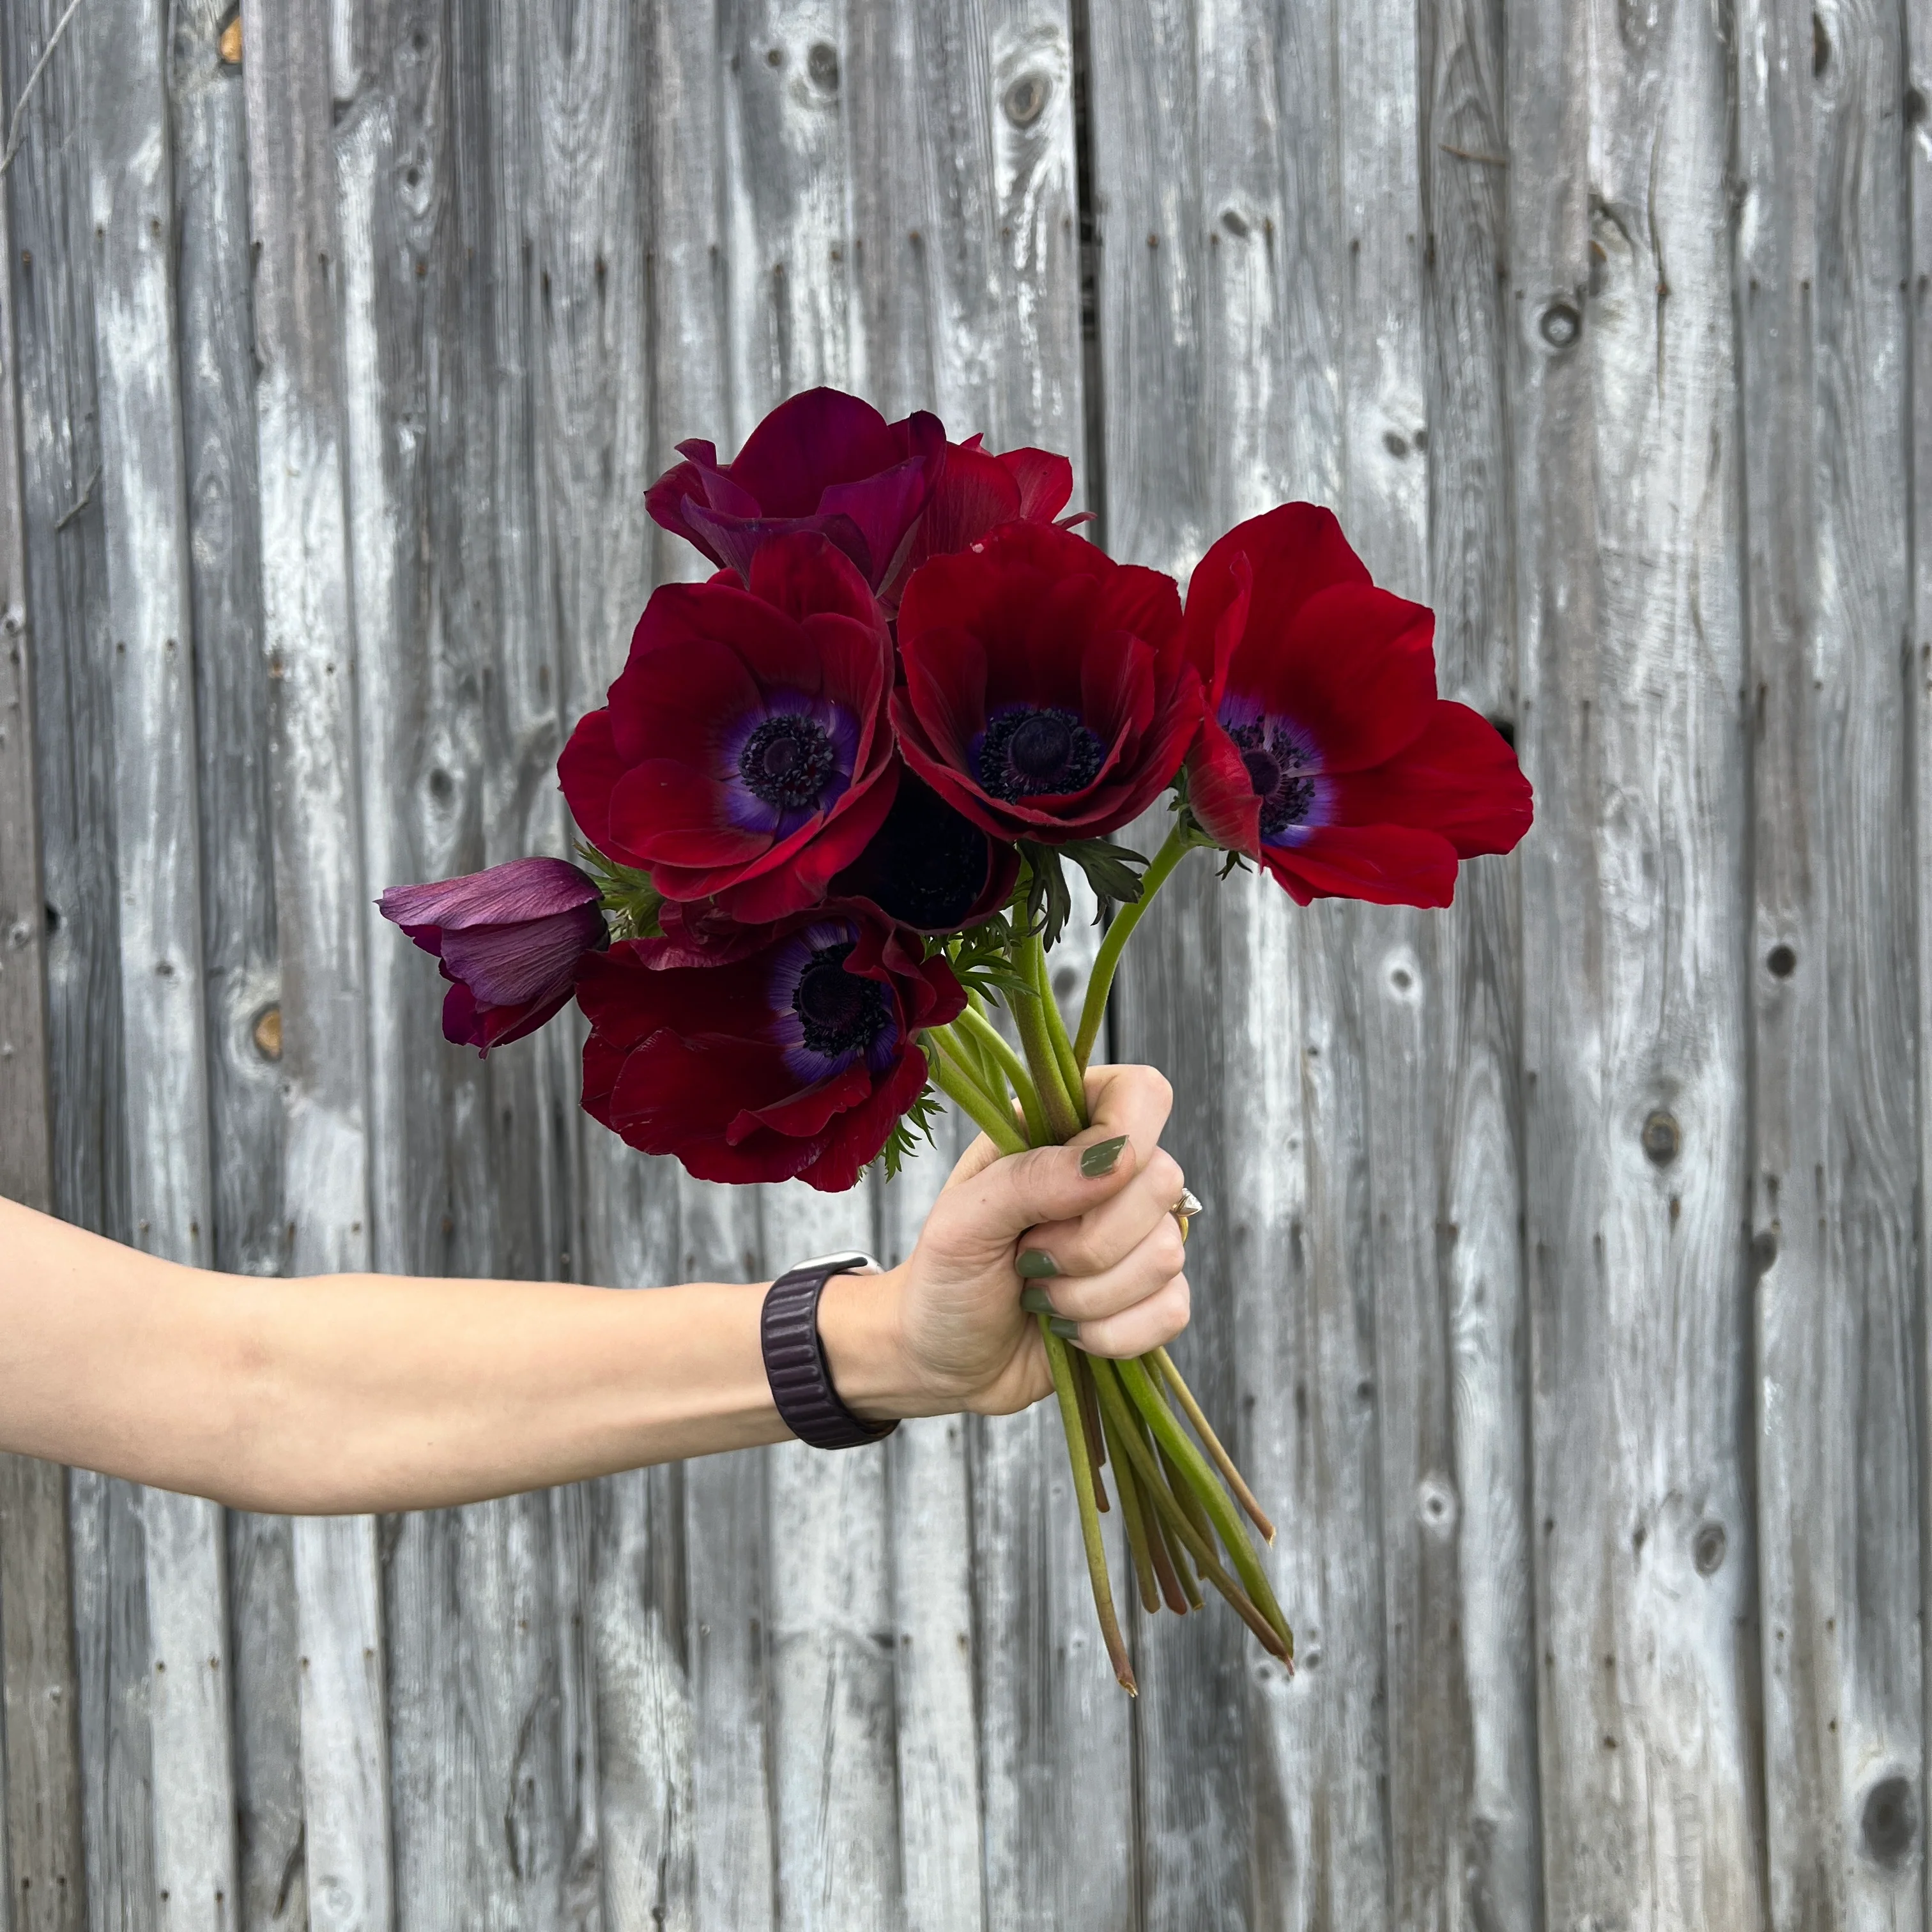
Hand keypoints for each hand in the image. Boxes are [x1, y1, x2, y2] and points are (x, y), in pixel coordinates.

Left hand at [835, 1064, 1191, 1418]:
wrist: (939, 1363)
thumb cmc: (943, 1280)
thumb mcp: (962, 1221)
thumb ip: (1032, 1178)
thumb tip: (1116, 1160)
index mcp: (1061, 1130)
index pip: (1141, 1095)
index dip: (1125, 1139)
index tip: (1073, 1191)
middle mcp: (1109, 1176)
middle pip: (1163, 1181)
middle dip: (1088, 1243)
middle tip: (1027, 1259)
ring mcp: (1136, 1238)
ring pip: (1167, 1253)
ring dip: (1089, 1295)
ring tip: (1037, 1296)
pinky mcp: (1149, 1297)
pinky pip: (1172, 1309)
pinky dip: (1112, 1333)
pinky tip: (1067, 1329)